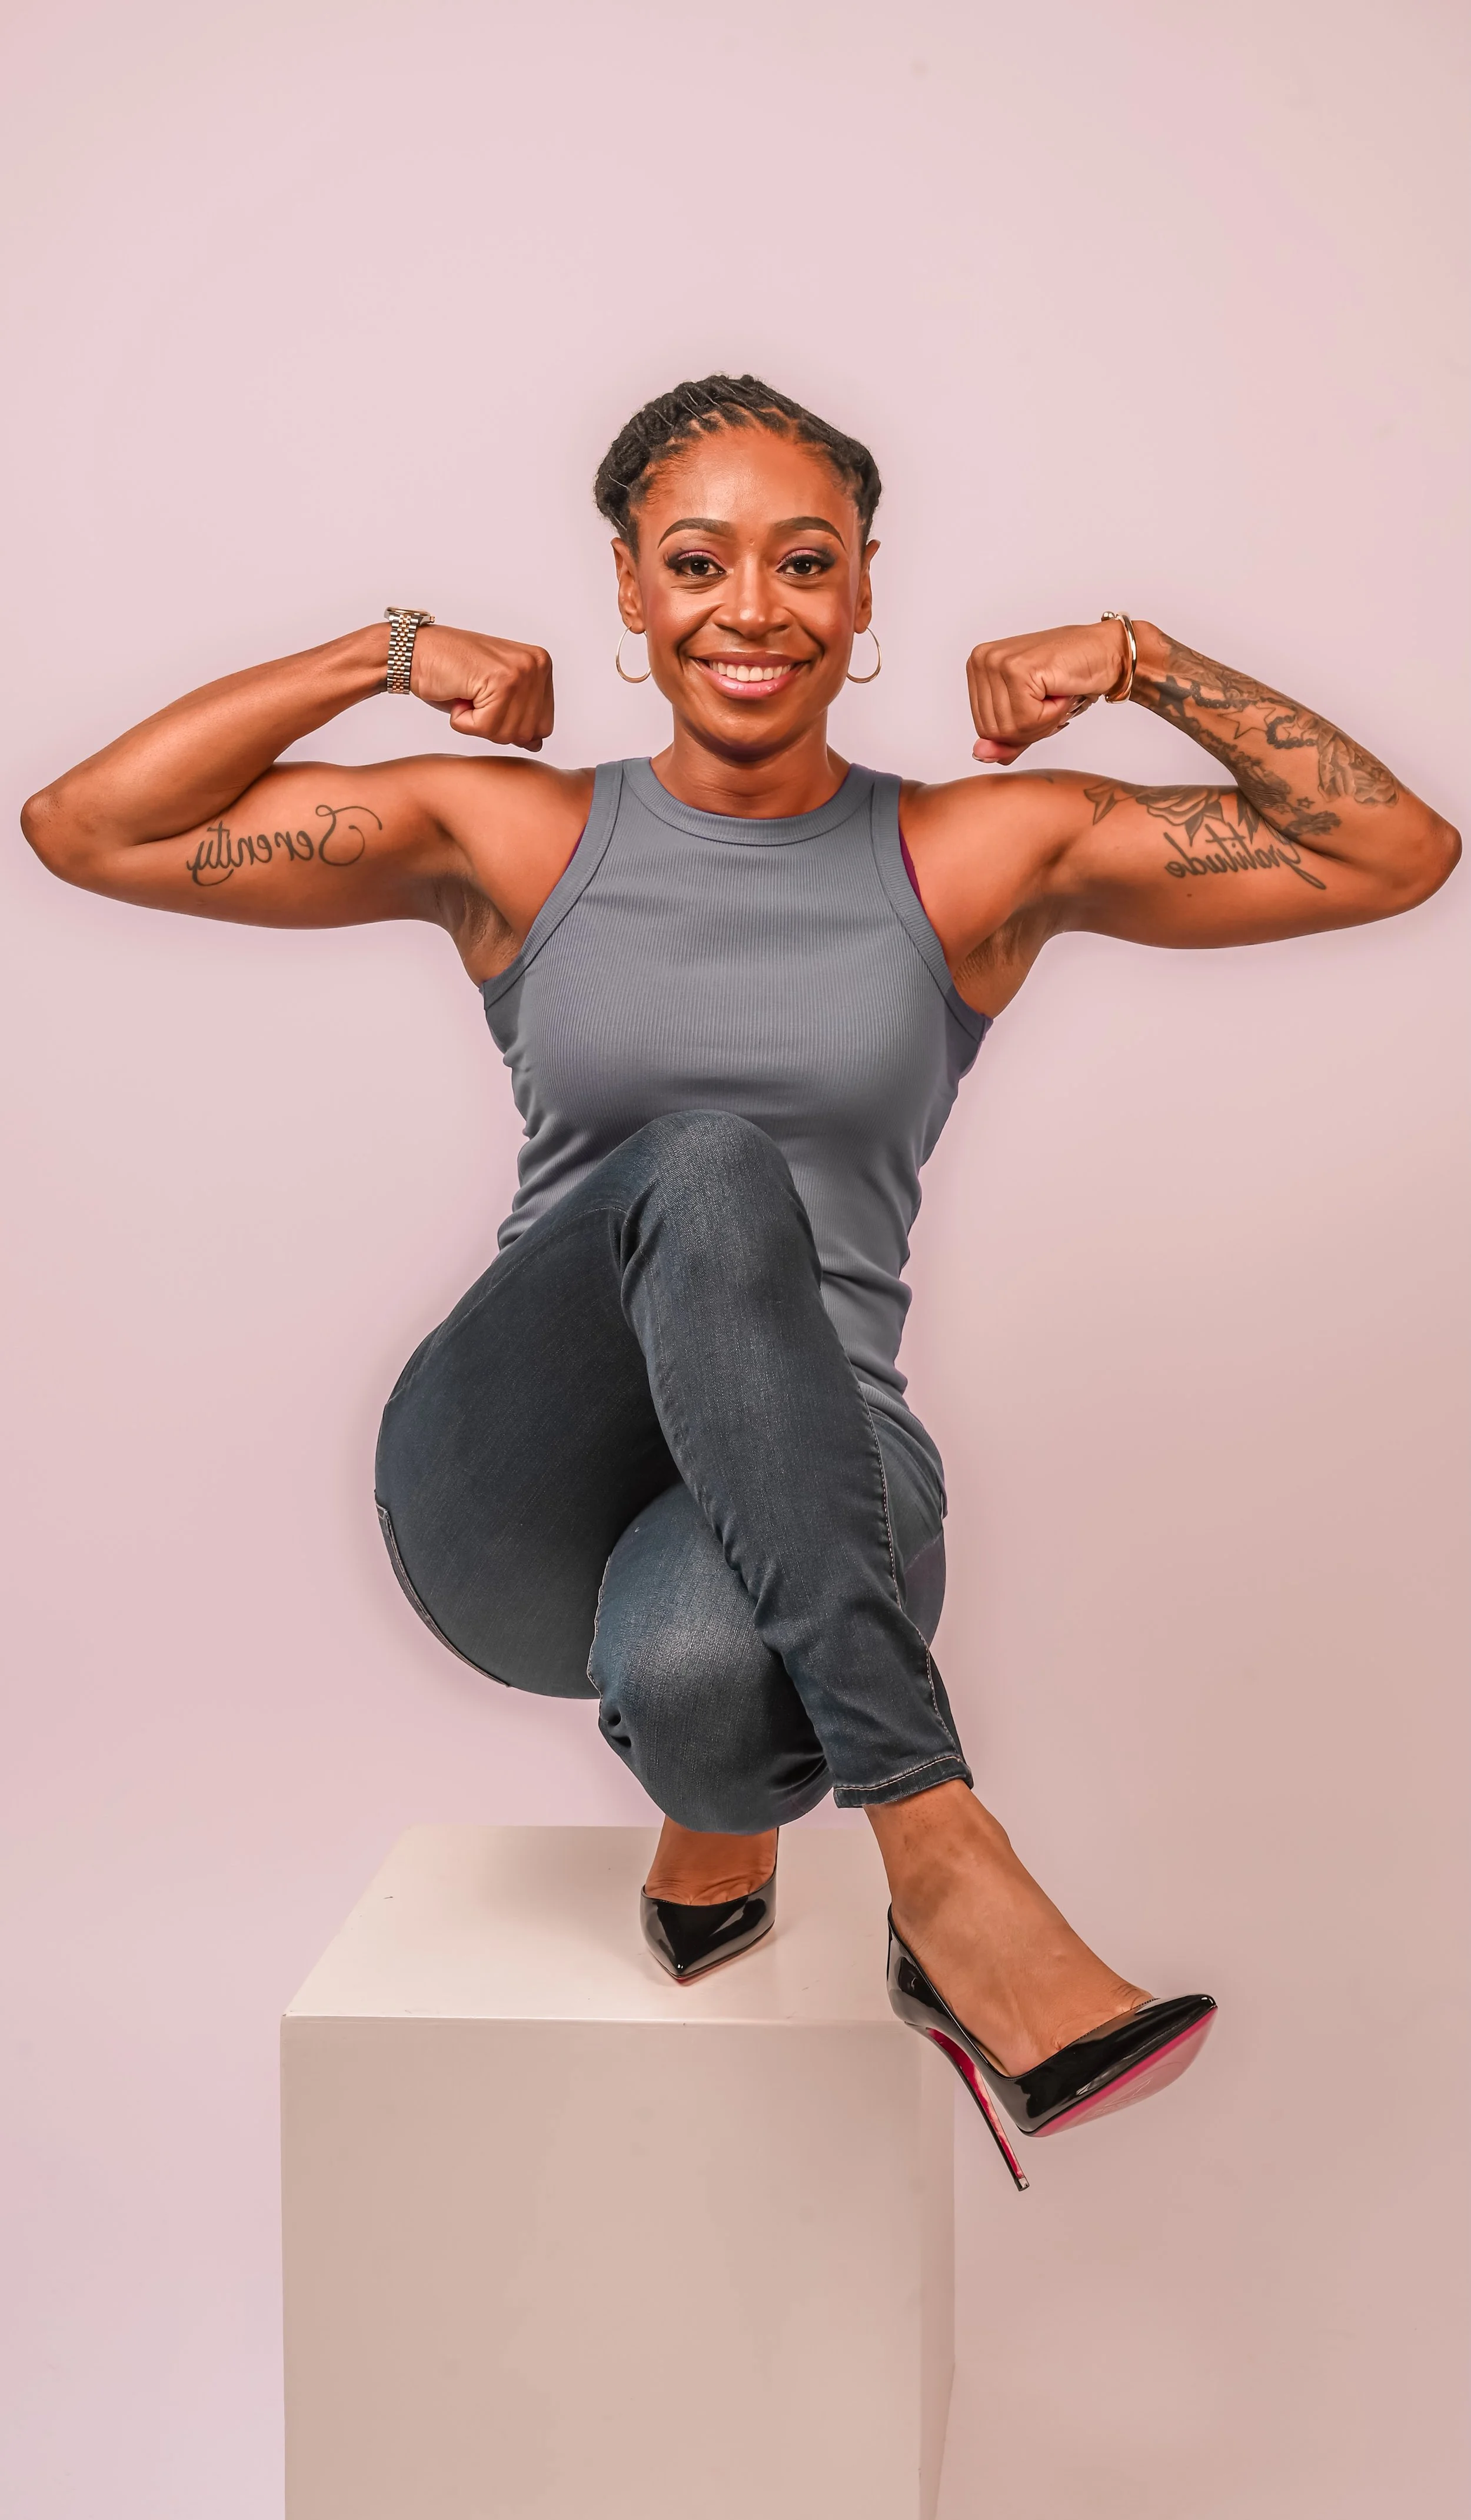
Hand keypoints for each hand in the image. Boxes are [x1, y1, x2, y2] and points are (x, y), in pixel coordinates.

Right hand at [410, 625, 554, 748]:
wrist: (414, 652)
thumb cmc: (450, 673)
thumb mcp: (495, 699)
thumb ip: (521, 718)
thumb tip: (537, 745)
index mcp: (541, 666)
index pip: (543, 726)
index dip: (510, 725)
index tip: (488, 700)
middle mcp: (537, 665)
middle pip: (527, 734)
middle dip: (495, 727)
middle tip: (475, 697)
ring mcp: (521, 671)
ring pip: (507, 733)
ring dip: (477, 723)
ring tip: (466, 693)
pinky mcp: (501, 680)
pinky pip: (486, 727)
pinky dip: (463, 721)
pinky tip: (459, 693)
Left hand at [967, 620, 1129, 764]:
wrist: (1105, 653)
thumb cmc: (1069, 678)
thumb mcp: (1029, 717)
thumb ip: (1004, 739)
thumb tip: (979, 753)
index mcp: (977, 668)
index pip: (984, 729)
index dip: (1017, 731)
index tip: (1038, 706)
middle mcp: (982, 660)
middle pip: (993, 731)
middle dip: (1029, 728)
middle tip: (1049, 700)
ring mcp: (997, 662)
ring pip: (1009, 728)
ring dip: (1043, 721)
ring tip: (1054, 693)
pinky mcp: (1018, 668)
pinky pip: (1027, 719)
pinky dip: (1051, 714)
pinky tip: (1059, 691)